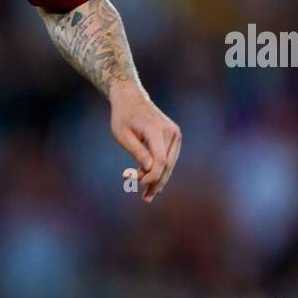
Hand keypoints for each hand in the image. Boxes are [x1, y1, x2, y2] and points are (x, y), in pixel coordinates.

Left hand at [109, 81, 180, 202]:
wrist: (130, 98)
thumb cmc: (122, 117)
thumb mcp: (123, 135)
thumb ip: (137, 152)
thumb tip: (149, 169)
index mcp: (157, 130)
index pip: (160, 160)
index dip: (151, 176)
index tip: (137, 183)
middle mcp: (171, 132)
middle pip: (167, 164)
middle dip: (155, 183)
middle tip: (145, 199)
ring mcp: (175, 133)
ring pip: (170, 163)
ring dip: (159, 179)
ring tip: (147, 196)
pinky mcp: (174, 136)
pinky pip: (169, 157)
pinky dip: (162, 170)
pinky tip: (154, 184)